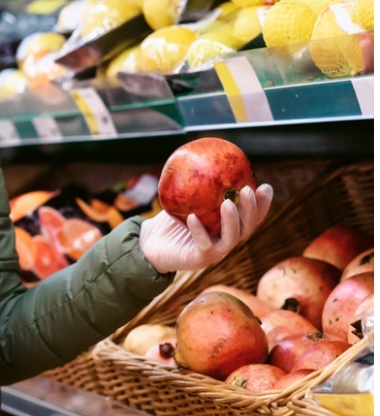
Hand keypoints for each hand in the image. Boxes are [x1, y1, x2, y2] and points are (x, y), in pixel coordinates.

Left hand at [140, 185, 273, 272]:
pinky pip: (203, 244)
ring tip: (229, 203)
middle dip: (252, 209)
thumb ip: (197, 184)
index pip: (252, 216)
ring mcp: (215, 251)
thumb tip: (203, 156)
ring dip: (233, 220)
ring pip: (232, 238)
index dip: (262, 204)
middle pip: (248, 227)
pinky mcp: (200, 259)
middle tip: (248, 190)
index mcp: (228, 226)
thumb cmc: (169, 219)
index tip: (266, 187)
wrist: (150, 243)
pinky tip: (192, 218)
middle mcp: (226, 239)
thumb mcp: (184, 198)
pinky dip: (199, 231)